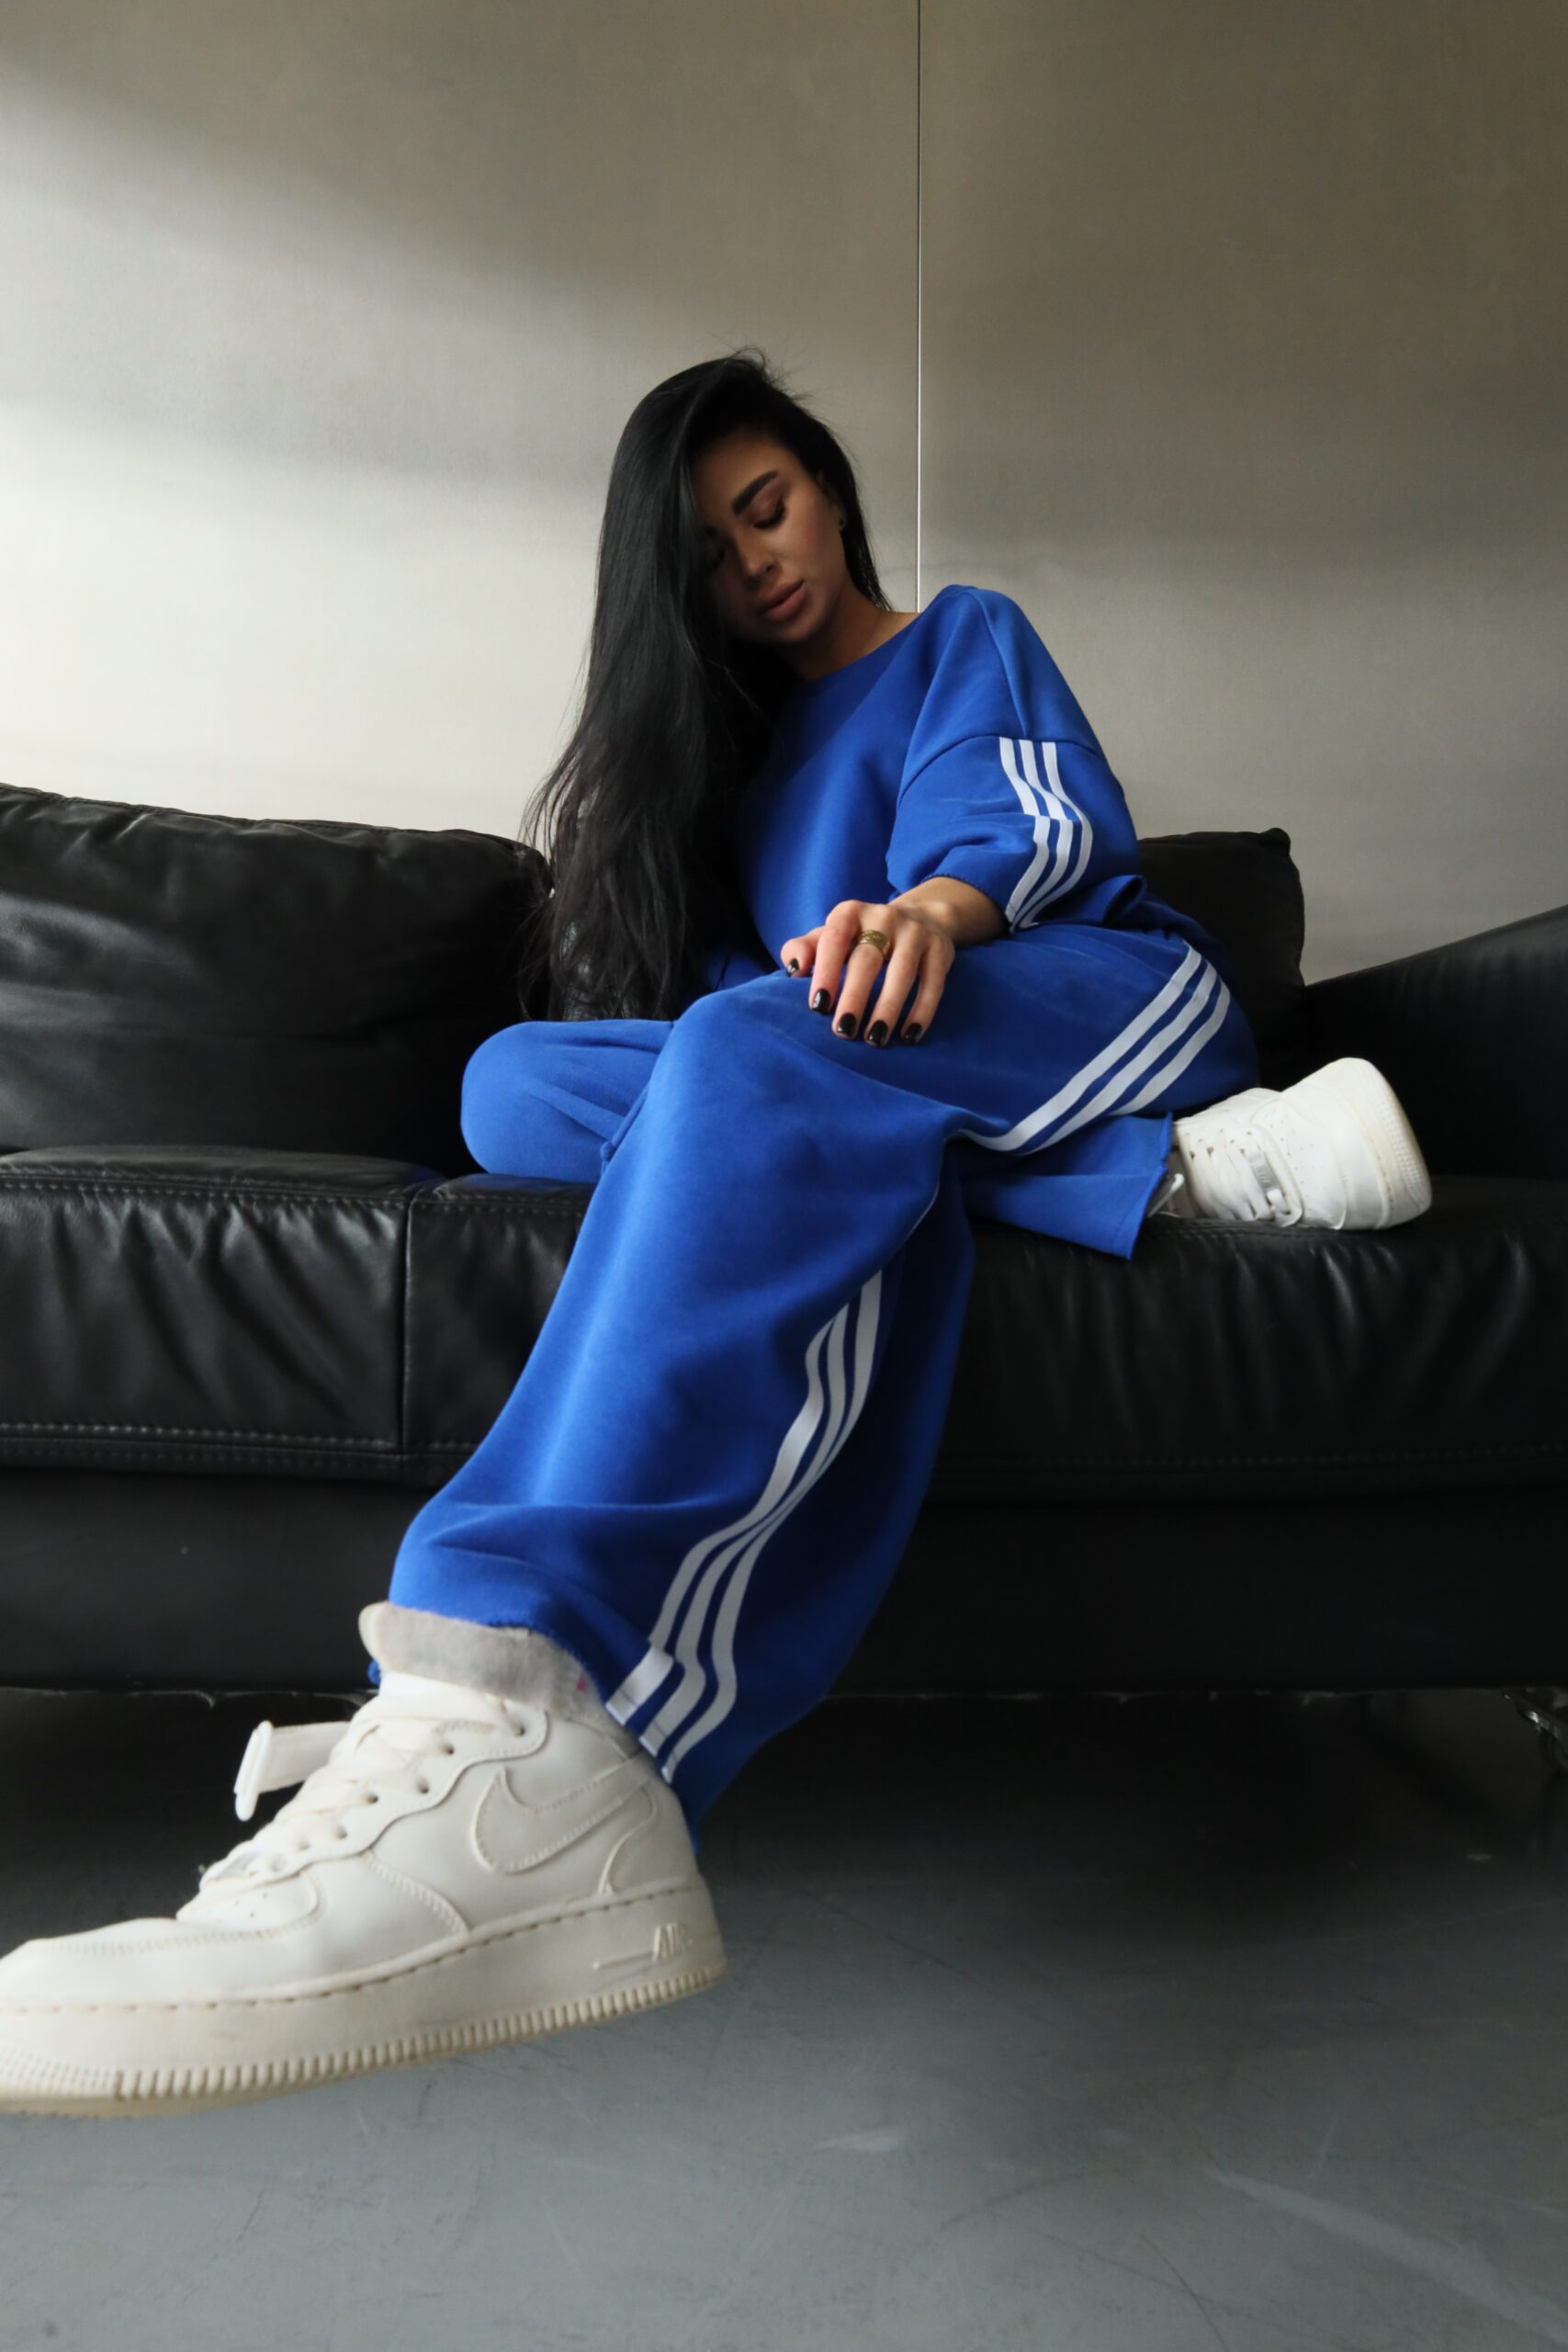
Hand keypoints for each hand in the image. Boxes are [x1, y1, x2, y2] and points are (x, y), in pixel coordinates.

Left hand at [778, 898, 957, 1044]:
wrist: (920, 917)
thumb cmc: (861, 937)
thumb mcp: (830, 936)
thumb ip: (804, 949)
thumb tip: (794, 969)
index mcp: (850, 913)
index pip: (833, 940)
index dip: (825, 972)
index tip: (818, 1007)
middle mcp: (884, 917)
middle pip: (868, 959)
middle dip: (855, 996)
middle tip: (843, 1031)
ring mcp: (915, 932)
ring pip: (902, 972)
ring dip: (888, 1008)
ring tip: (874, 1039)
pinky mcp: (940, 950)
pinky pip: (933, 983)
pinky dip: (922, 1011)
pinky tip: (909, 1035)